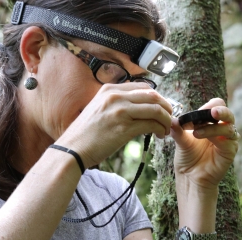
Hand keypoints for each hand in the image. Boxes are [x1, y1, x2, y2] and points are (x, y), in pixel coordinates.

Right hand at [56, 82, 171, 167]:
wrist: (72, 150)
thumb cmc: (85, 135)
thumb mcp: (98, 109)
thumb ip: (116, 104)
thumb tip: (137, 108)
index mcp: (109, 89)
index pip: (143, 87)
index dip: (157, 98)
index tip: (161, 108)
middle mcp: (115, 96)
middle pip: (153, 95)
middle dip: (166, 107)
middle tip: (168, 118)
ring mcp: (120, 111)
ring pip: (155, 109)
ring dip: (166, 119)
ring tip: (165, 129)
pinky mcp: (123, 127)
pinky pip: (151, 124)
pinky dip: (160, 129)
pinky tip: (159, 135)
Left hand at [170, 98, 238, 189]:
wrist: (190, 178)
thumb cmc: (187, 158)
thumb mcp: (181, 141)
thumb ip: (178, 129)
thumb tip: (172, 119)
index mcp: (211, 123)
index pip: (216, 106)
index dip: (206, 107)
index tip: (192, 116)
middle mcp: (222, 129)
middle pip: (227, 112)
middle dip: (219, 110)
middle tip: (210, 112)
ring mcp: (228, 140)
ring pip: (228, 126)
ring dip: (212, 127)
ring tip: (196, 133)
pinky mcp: (231, 151)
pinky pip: (228, 140)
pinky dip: (216, 136)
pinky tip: (202, 137)